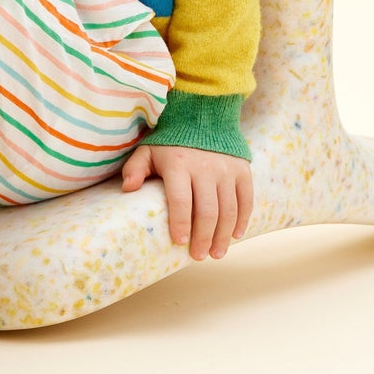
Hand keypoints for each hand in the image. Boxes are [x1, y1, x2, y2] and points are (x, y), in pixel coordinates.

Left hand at [120, 142, 252, 259]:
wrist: (202, 117)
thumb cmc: (171, 142)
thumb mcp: (148, 150)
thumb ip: (135, 169)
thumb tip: (127, 189)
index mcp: (179, 164)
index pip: (181, 200)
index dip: (181, 224)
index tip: (180, 242)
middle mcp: (205, 167)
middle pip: (208, 211)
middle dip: (203, 238)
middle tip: (199, 256)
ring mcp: (226, 169)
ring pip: (228, 210)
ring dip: (223, 236)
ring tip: (216, 253)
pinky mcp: (242, 170)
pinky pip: (246, 200)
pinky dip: (242, 220)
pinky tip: (235, 236)